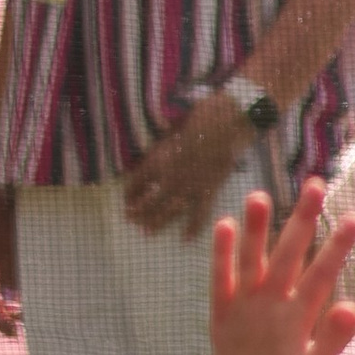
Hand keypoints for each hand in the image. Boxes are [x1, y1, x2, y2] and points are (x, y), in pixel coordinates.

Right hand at [0, 180, 23, 337]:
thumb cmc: (1, 211)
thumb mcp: (9, 242)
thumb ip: (10, 271)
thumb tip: (12, 300)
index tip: (14, 332)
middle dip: (0, 316)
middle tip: (19, 328)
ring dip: (2, 305)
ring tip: (20, 315)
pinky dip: (3, 291)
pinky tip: (18, 295)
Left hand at [121, 98, 248, 239]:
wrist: (228, 122)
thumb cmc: (200, 116)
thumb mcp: (172, 126)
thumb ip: (163, 142)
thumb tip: (153, 148)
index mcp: (158, 160)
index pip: (137, 181)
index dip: (130, 191)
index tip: (126, 199)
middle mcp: (170, 177)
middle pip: (150, 200)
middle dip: (139, 211)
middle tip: (131, 219)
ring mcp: (190, 186)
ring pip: (169, 210)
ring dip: (157, 221)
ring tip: (148, 231)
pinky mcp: (209, 191)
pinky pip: (199, 213)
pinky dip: (194, 227)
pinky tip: (187, 237)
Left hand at [209, 183, 354, 354]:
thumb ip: (332, 340)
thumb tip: (352, 305)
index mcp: (296, 320)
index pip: (322, 275)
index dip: (339, 246)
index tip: (353, 216)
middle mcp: (268, 306)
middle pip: (289, 255)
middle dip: (303, 218)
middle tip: (315, 184)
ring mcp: (242, 306)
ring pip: (251, 260)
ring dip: (256, 227)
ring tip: (258, 194)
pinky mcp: (221, 311)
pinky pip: (219, 277)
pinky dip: (221, 253)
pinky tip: (224, 223)